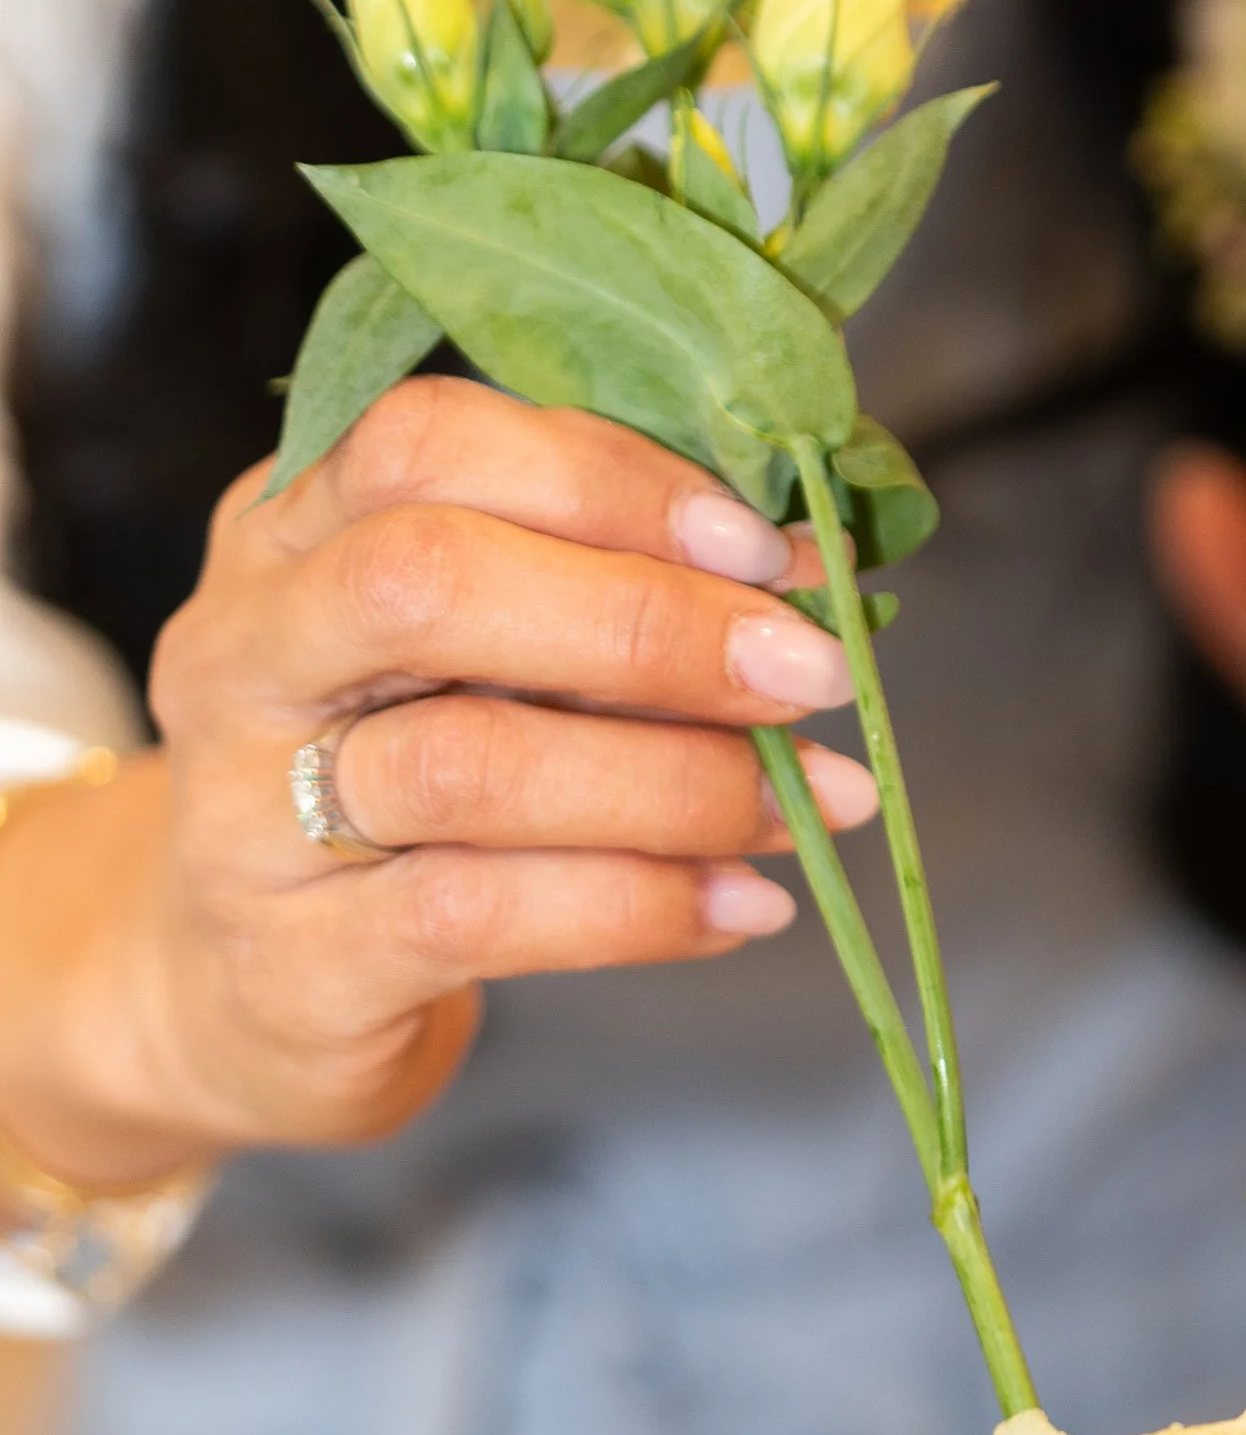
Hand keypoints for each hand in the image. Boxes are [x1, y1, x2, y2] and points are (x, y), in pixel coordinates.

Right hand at [0, 382, 877, 1185]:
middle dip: (650, 623)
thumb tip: (801, 577)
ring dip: (677, 778)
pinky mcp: (295, 963)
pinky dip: (643, 906)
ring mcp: (247, 814)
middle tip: (809, 673)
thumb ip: (594, 585)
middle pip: (427, 582)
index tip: (766, 552)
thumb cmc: (401, 780)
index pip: (424, 443)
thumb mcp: (474, 653)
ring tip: (812, 800)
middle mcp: (244, 653)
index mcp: (289, 530)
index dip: (611, 481)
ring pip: (466, 764)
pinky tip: (744, 903)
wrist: (250, 991)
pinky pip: (483, 916)